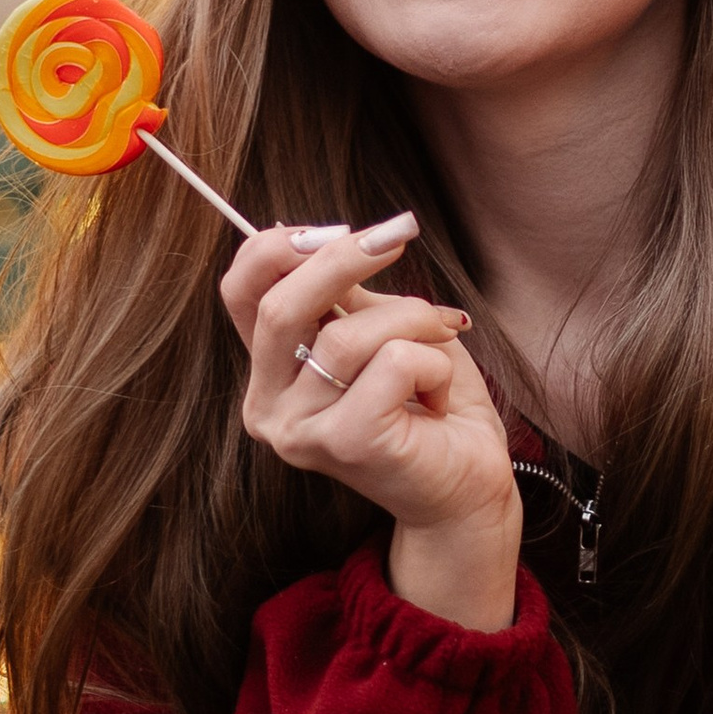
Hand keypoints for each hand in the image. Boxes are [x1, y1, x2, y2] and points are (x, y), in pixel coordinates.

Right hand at [221, 218, 521, 628]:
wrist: (469, 487)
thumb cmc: (429, 405)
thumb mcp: (383, 330)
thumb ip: (346, 296)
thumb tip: (325, 233)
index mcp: (270, 373)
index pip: (243, 293)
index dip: (279, 245)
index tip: (339, 226)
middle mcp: (270, 407)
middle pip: (280, 307)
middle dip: (344, 257)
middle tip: (400, 235)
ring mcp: (302, 432)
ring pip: (349, 334)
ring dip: (414, 318)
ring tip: (441, 337)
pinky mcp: (347, 443)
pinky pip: (392, 362)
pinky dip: (432, 363)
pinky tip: (438, 397)